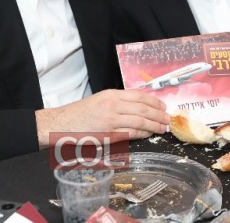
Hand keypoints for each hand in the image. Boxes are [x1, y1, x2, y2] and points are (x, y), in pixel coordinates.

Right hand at [35, 89, 168, 147]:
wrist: (62, 124)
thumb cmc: (80, 113)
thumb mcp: (100, 100)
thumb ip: (117, 101)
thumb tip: (139, 107)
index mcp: (111, 95)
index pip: (139, 96)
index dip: (154, 101)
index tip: (162, 106)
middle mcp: (113, 105)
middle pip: (143, 109)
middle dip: (158, 114)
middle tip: (167, 118)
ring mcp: (111, 120)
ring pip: (139, 121)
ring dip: (154, 125)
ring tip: (163, 128)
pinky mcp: (108, 134)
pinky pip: (131, 133)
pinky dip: (142, 134)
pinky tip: (149, 134)